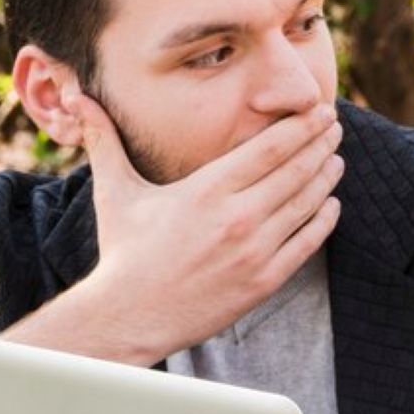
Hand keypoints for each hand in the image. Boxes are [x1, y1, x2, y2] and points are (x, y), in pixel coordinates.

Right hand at [28, 96, 343, 363]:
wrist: (130, 316)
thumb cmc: (124, 252)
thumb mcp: (115, 191)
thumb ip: (104, 140)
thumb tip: (78, 97)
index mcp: (207, 189)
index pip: (270, 148)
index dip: (302, 126)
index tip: (320, 111)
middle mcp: (237, 217)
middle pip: (296, 170)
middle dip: (320, 144)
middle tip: (335, 127)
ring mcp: (254, 251)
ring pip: (306, 205)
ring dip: (326, 178)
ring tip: (336, 160)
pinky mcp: (263, 281)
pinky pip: (305, 244)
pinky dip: (323, 221)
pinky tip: (331, 205)